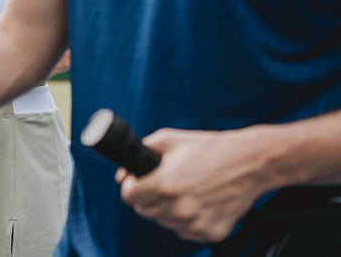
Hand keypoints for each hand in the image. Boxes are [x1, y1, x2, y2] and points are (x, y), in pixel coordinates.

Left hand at [117, 127, 272, 242]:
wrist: (250, 163)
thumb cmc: (210, 149)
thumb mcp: (169, 139)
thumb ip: (141, 152)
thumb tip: (122, 174)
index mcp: (165, 185)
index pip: (129, 197)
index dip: (131, 186)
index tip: (137, 181)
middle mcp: (179, 209)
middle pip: (144, 211)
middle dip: (147, 197)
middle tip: (162, 183)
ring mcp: (196, 223)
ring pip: (163, 222)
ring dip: (166, 209)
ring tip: (183, 190)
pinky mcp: (211, 233)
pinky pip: (185, 231)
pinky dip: (186, 219)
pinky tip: (198, 202)